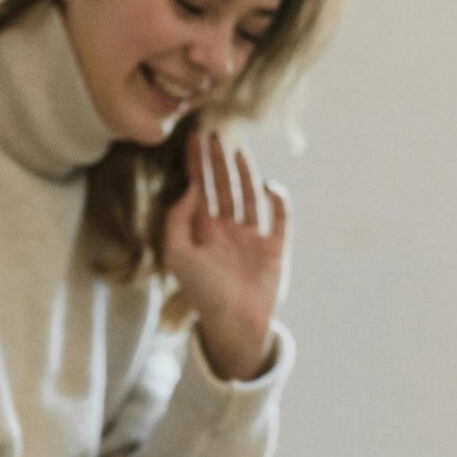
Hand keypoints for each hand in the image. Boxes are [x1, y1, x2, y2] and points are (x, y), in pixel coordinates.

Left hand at [159, 129, 290, 383]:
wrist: (234, 323)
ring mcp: (252, 238)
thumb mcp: (178, 255)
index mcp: (203, 233)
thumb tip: (190, 190)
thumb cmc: (203, 293)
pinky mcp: (275, 248)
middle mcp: (227, 231)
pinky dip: (277, 199)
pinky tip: (268, 183)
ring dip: (243, 173)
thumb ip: (177, 220)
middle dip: (217, 162)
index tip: (195, 138)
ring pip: (248, 196)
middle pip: (222, 187)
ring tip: (236, 150)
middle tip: (213, 133)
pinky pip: (279, 217)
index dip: (197, 164)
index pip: (200, 190)